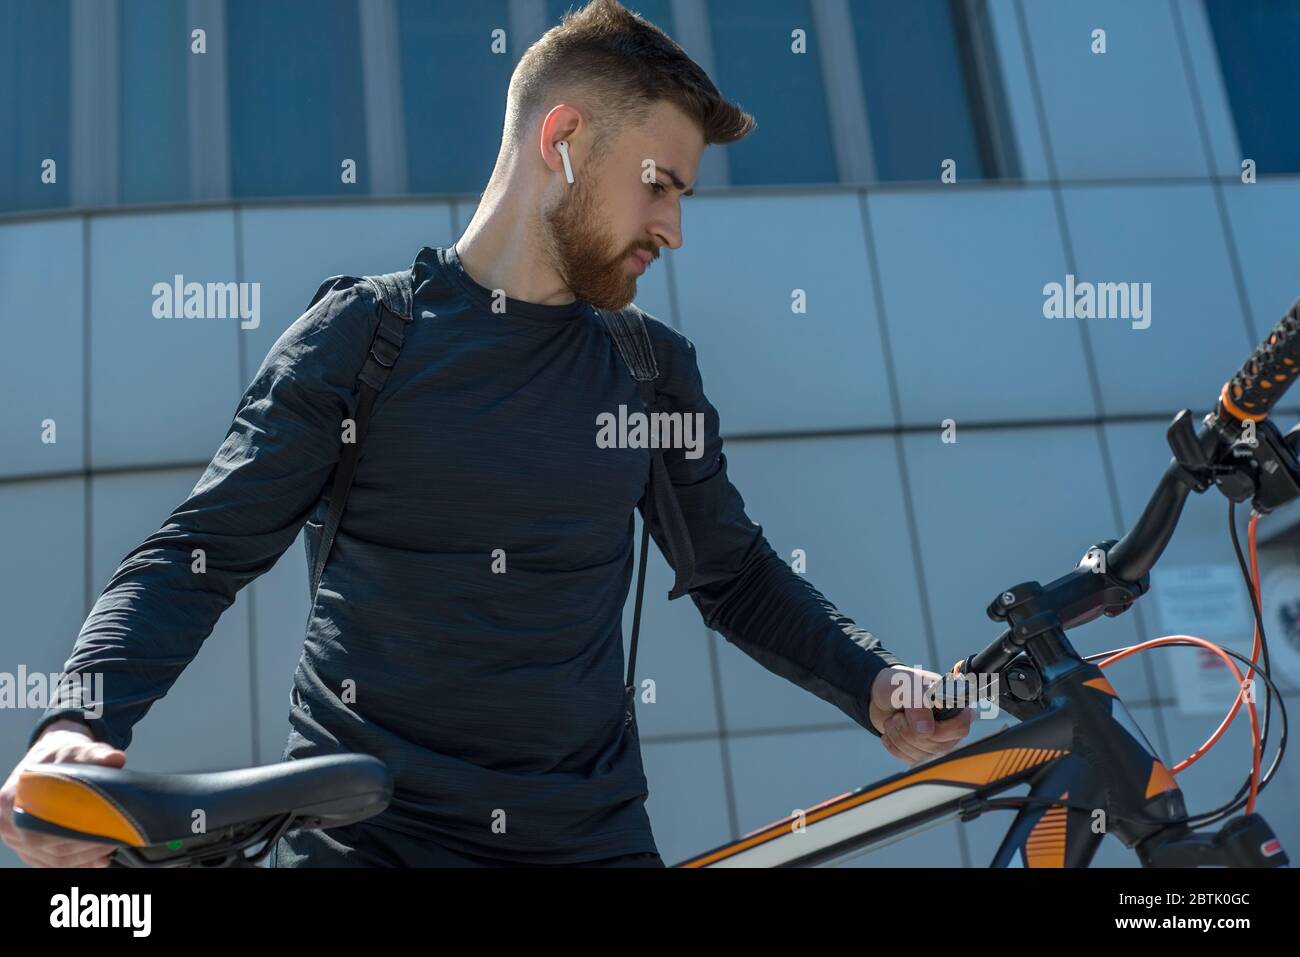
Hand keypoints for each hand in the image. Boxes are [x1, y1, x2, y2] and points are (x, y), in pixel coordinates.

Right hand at [0, 719, 127, 867]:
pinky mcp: (27, 845)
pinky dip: (75, 863)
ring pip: (50, 858)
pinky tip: (98, 860)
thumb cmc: (63, 754)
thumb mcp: (78, 749)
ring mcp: (16, 836)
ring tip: (110, 849)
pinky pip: (50, 862)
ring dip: (83, 858)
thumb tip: (116, 758)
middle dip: (83, 847)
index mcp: (13, 797)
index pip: (43, 824)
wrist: (52, 756)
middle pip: (46, 845)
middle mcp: (8, 821)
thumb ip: (95, 754)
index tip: (104, 830)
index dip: (75, 831)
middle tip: (114, 840)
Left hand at [869, 666, 973, 765]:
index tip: (912, 712)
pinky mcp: (923, 752)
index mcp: (955, 705)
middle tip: (899, 714)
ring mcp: (939, 741)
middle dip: (909, 730)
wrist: (881, 696)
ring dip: (899, 736)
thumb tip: (927, 731)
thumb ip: (918, 705)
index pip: (960, 728)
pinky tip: (890, 732)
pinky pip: (911, 760)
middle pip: (937, 744)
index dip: (936, 726)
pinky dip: (894, 746)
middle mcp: (951, 725)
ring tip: (893, 720)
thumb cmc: (899, 685)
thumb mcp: (907, 686)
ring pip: (922, 754)